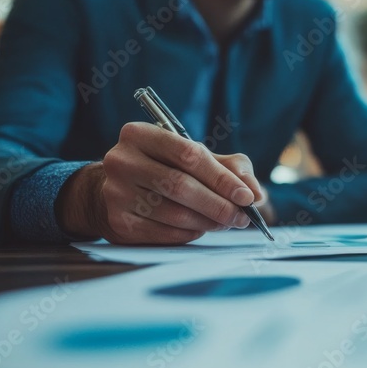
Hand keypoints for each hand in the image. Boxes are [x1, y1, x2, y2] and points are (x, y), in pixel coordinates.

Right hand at [58, 122, 265, 244]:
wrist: (111, 191)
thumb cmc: (162, 169)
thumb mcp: (193, 156)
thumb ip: (230, 167)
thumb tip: (255, 193)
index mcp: (140, 134)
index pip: (189, 155)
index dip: (222, 178)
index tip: (247, 197)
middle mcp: (122, 161)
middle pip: (181, 186)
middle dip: (219, 205)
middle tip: (242, 217)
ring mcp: (116, 192)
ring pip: (174, 213)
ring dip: (208, 222)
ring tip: (226, 223)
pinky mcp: (119, 222)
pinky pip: (165, 233)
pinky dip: (191, 233)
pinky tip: (201, 228)